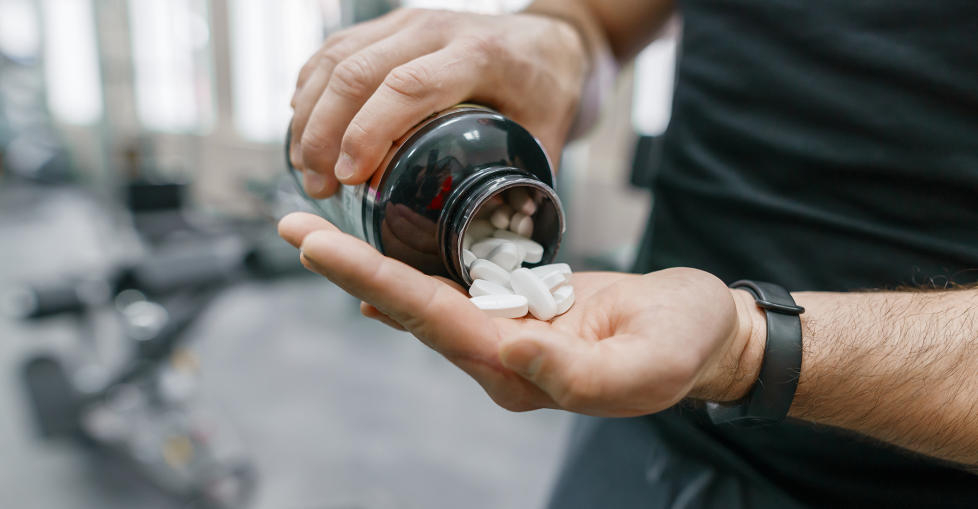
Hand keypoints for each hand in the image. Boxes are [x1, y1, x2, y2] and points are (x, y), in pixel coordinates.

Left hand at [279, 212, 765, 414]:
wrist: (705, 337)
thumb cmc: (684, 346)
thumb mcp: (647, 363)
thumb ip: (578, 372)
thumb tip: (509, 352)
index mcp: (523, 372)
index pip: (433, 321)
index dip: (374, 281)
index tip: (323, 248)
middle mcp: (501, 358)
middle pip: (411, 309)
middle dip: (351, 268)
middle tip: (294, 228)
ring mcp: (507, 336)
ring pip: (424, 299)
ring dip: (370, 266)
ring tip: (318, 236)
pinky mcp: (519, 312)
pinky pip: (453, 294)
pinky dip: (409, 276)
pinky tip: (376, 269)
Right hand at [289, 8, 586, 197]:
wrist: (548, 40)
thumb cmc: (547, 92)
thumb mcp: (548, 138)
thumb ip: (523, 187)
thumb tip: (497, 246)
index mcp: (479, 54)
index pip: (409, 87)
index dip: (369, 131)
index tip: (347, 177)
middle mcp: (436, 29)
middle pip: (358, 71)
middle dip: (324, 132)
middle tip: (318, 186)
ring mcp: (408, 22)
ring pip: (335, 57)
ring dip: (309, 115)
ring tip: (306, 169)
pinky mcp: (389, 26)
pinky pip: (333, 51)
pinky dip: (310, 91)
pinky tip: (304, 131)